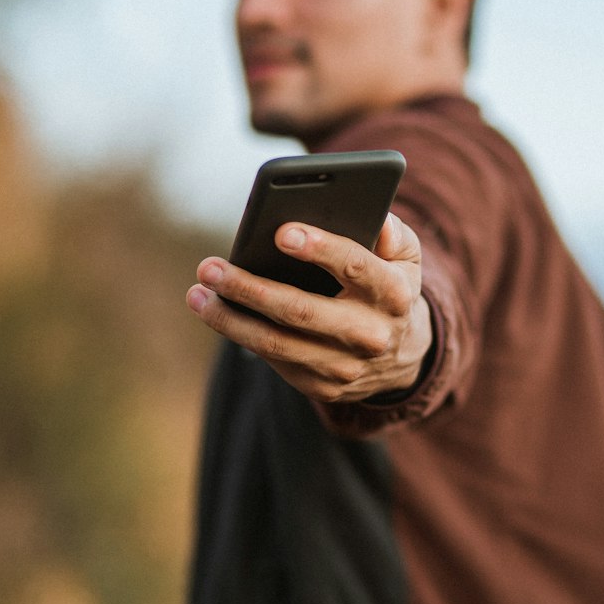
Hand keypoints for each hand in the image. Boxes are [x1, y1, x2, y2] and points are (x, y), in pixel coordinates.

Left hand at [186, 213, 432, 402]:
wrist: (404, 358)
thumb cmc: (390, 288)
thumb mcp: (406, 258)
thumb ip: (392, 233)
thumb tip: (373, 216)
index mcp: (393, 293)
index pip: (356, 266)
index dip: (319, 248)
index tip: (280, 231)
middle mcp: (371, 334)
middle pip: (301, 311)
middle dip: (250, 288)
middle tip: (209, 268)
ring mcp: (346, 366)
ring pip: (277, 343)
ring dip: (230, 319)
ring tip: (197, 294)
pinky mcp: (323, 387)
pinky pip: (275, 359)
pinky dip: (242, 335)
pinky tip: (216, 312)